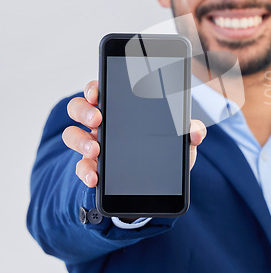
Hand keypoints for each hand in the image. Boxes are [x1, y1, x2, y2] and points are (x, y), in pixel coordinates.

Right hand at [62, 80, 206, 187]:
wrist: (158, 184)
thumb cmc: (166, 152)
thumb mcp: (181, 140)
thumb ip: (191, 131)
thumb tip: (196, 133)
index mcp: (121, 109)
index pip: (100, 89)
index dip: (94, 87)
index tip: (97, 92)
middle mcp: (103, 124)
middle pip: (79, 108)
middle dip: (84, 110)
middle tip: (98, 119)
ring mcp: (95, 145)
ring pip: (73, 135)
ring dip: (80, 141)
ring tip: (96, 150)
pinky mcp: (94, 168)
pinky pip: (81, 167)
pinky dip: (85, 172)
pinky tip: (95, 177)